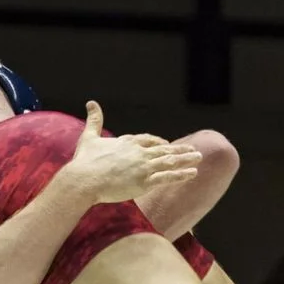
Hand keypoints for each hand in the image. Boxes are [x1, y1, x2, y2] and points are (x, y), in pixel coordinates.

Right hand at [66, 101, 200, 204]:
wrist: (85, 179)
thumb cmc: (85, 161)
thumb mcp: (89, 137)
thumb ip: (94, 120)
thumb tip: (91, 102)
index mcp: (127, 142)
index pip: (148, 140)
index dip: (158, 143)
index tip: (167, 145)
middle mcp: (138, 152)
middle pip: (163, 149)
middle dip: (179, 149)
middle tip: (192, 149)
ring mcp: (143, 166)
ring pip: (169, 161)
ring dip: (185, 159)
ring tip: (198, 157)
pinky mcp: (144, 181)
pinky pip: (168, 177)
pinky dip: (182, 175)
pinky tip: (193, 173)